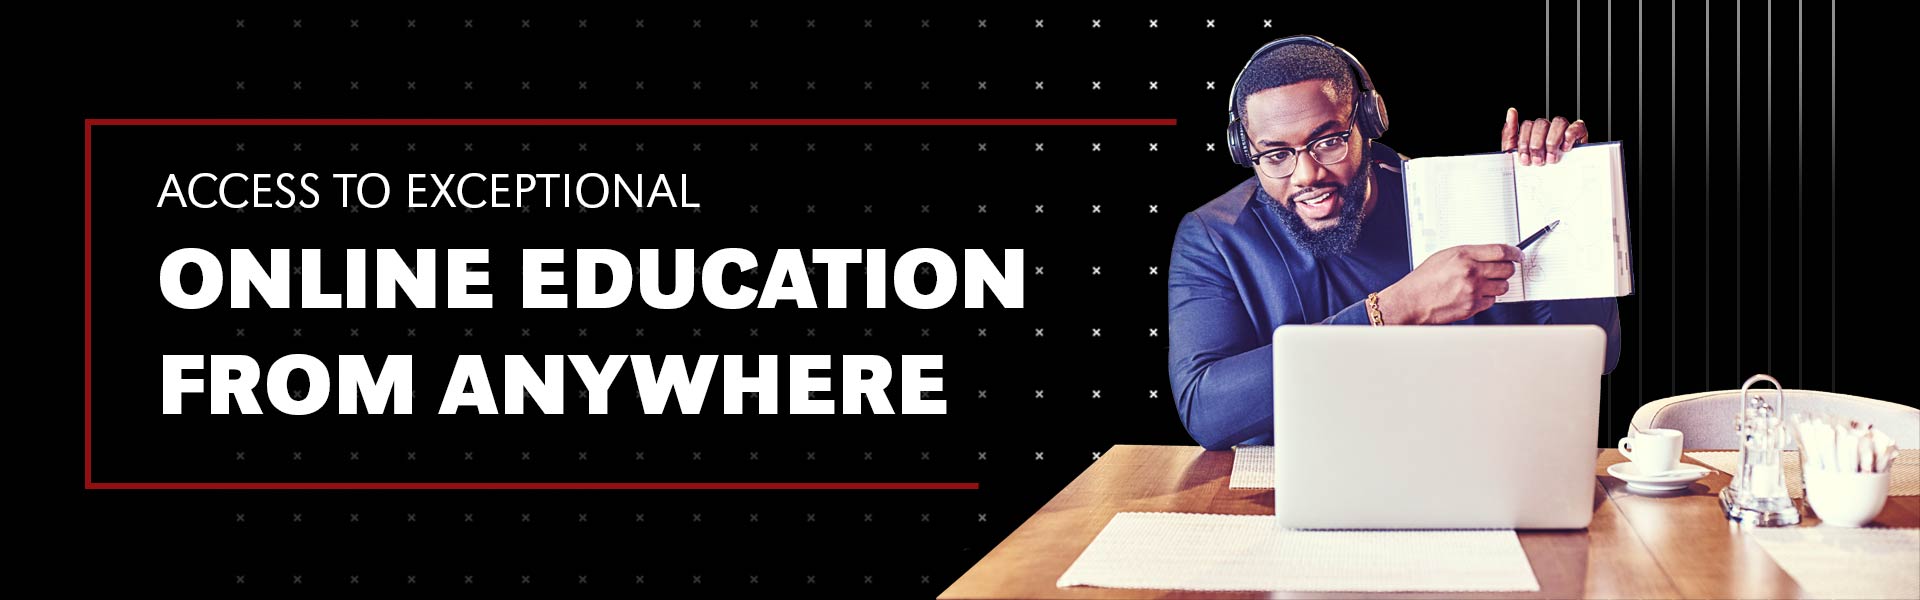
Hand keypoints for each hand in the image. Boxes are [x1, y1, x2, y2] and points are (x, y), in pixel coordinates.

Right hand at [1376, 244, 1520, 323]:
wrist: (1412, 301)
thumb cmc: (1424, 280)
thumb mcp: (1444, 256)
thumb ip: (1469, 254)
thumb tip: (1490, 256)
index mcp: (1463, 255)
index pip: (1500, 251)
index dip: (1514, 253)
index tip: (1518, 255)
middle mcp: (1471, 271)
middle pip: (1506, 269)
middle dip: (1507, 270)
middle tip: (1502, 271)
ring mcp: (1473, 290)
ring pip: (1502, 287)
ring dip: (1497, 285)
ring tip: (1484, 285)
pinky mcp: (1473, 306)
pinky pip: (1492, 301)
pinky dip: (1487, 298)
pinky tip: (1474, 295)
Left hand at [1501, 108, 1587, 165]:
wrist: (1547, 187)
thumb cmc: (1532, 169)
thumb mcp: (1515, 153)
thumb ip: (1510, 132)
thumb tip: (1511, 111)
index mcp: (1534, 132)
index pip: (1528, 125)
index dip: (1524, 142)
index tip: (1525, 158)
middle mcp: (1548, 129)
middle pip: (1542, 123)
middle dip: (1537, 145)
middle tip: (1538, 161)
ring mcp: (1564, 131)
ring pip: (1559, 122)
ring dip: (1552, 141)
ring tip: (1550, 158)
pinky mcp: (1579, 135)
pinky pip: (1576, 127)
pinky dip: (1570, 136)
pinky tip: (1565, 149)